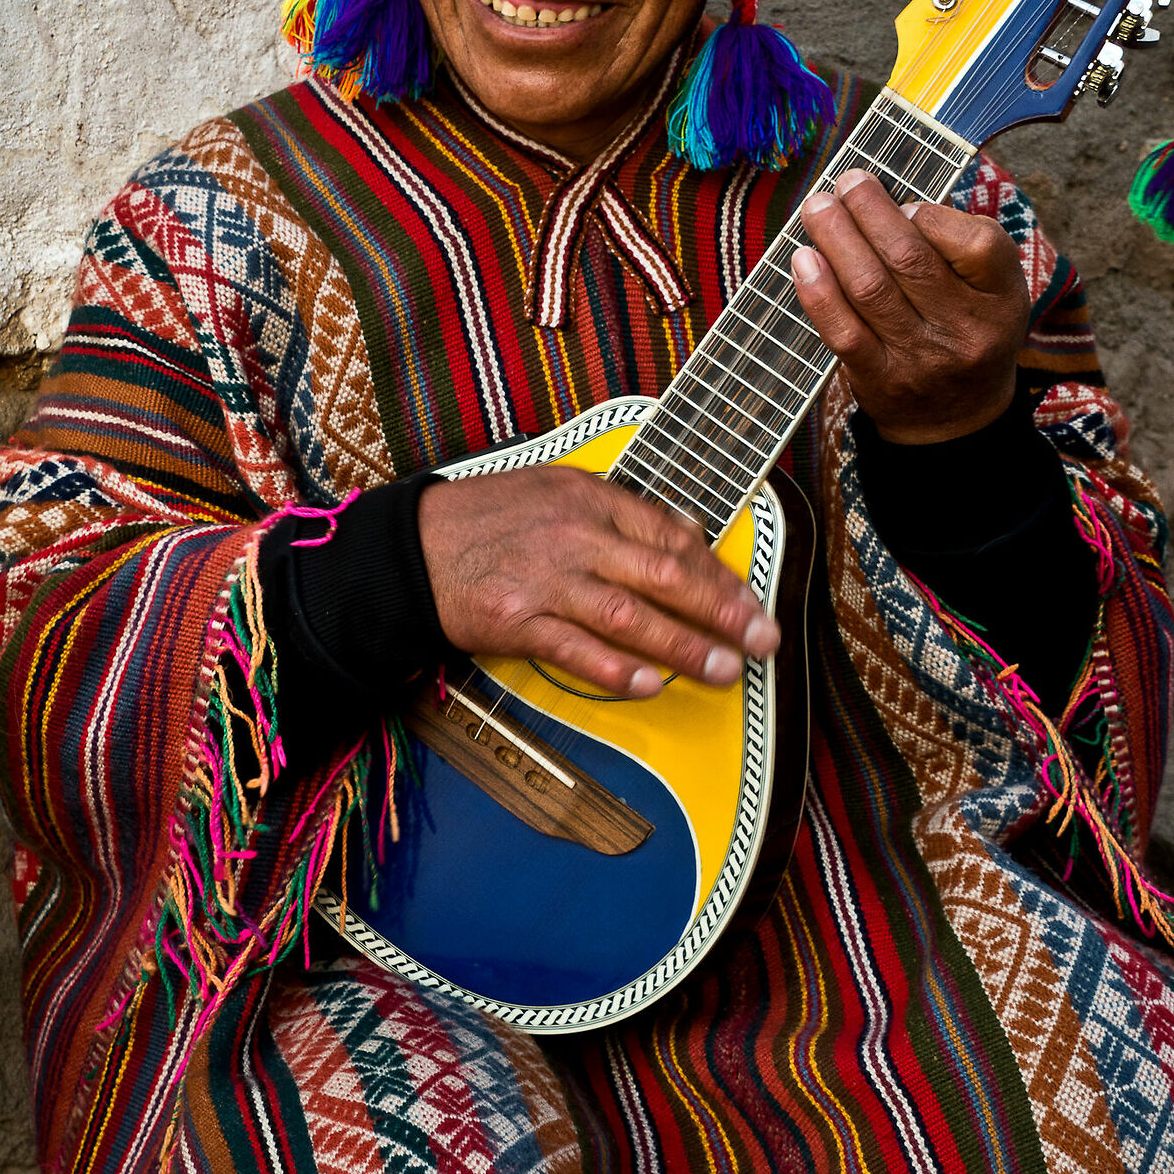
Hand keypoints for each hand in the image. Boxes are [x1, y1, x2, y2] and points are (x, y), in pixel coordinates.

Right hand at [416, 463, 779, 698]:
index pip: (673, 538)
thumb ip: (624, 509)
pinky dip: (617, 670)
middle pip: (666, 577)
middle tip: (761, 640)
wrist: (412, 546)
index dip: (720, 575)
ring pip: (632, 617)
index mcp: (591, 498)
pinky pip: (577, 651)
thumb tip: (688, 528)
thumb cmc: (488, 518)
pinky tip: (650, 686)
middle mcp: (576, 536)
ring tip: (724, 670)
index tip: (751, 602)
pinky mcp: (517, 621)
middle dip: (723, 612)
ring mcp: (547, 580)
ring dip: (685, 648)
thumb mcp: (557, 487)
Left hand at [790, 171, 1029, 443]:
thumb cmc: (968, 332)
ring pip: (870, 287)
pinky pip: (844, 330)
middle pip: (910, 258)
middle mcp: (966, 330)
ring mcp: (921, 358)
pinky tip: (803, 259)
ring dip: (836, 239)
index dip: (933, 214)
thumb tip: (892, 203)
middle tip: (846, 183)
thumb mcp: (993, 291)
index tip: (905, 204)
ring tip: (818, 207)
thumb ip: (959, 245)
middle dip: (870, 211)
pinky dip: (819, 291)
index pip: (978, 244)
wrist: (956, 422)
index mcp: (1002, 299)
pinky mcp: (880, 380)